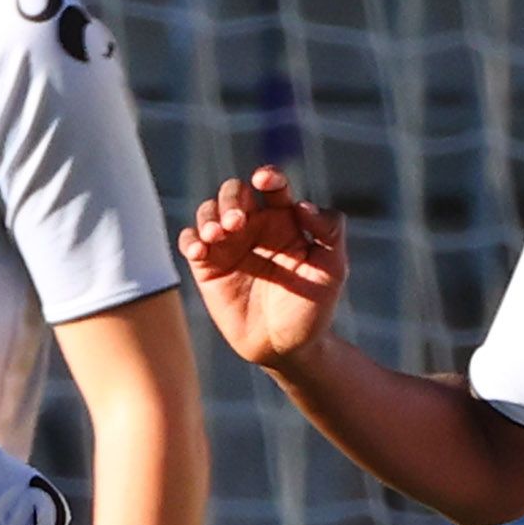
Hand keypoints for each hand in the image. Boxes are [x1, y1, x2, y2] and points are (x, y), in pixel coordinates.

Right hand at [179, 169, 352, 373]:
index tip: (265, 181)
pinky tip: (199, 249)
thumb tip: (303, 204)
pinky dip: (190, 238)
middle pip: (234, 191)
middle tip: (237, 222)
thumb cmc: (314, 306)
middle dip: (232, 198)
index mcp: (284, 219)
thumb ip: (329, 230)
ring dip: (209, 216)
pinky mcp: (207, 265)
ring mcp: (228, 244)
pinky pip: (190, 240)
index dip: (268, 176)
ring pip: (209, 211)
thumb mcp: (333, 268)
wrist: (287, 347)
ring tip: (218, 234)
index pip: (273, 186)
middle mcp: (254, 226)